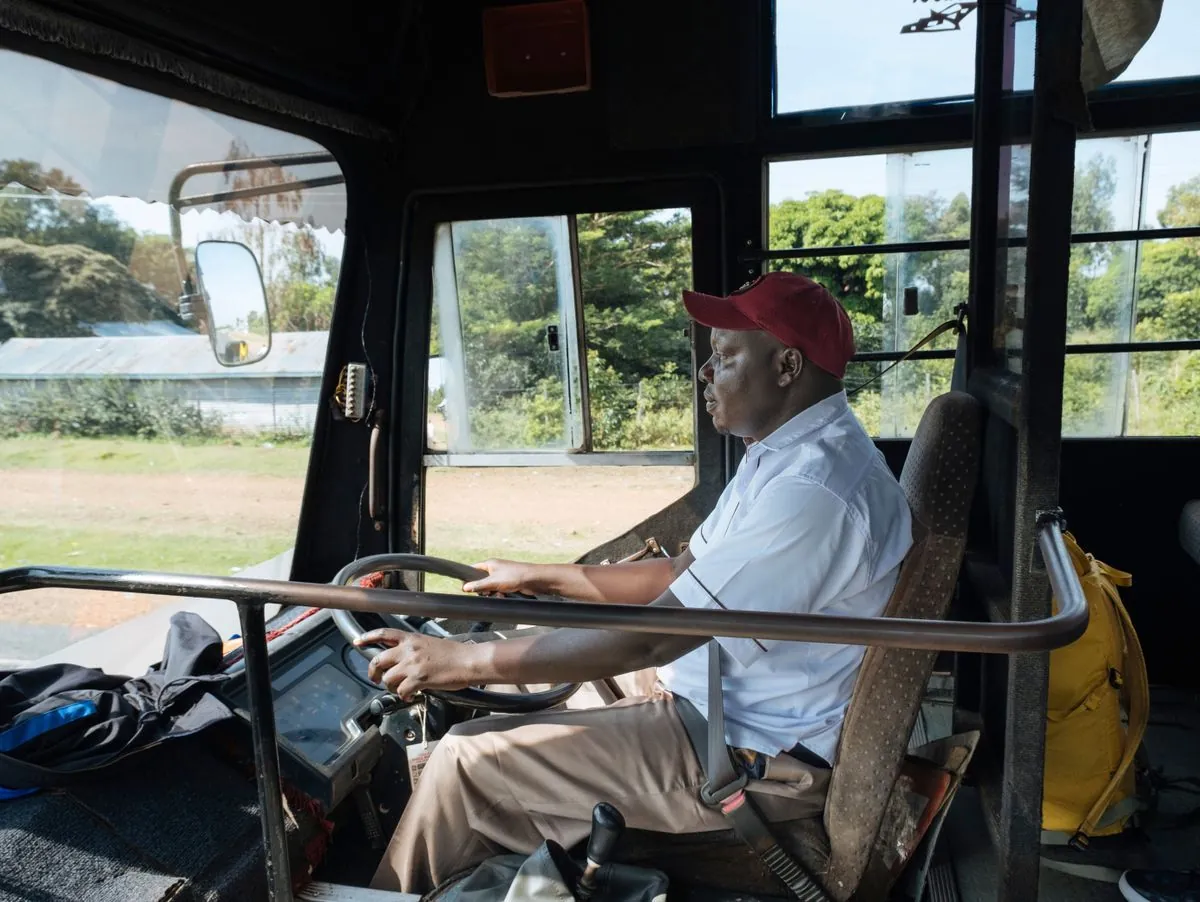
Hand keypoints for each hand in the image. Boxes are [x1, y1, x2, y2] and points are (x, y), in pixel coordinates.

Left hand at [354, 629, 479, 698]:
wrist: (468, 661)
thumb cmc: (454, 654)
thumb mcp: (429, 644)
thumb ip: (413, 650)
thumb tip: (401, 662)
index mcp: (411, 639)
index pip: (383, 634)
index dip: (367, 638)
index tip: (357, 642)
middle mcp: (408, 650)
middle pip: (378, 660)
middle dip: (373, 672)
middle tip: (376, 679)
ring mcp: (412, 665)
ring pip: (388, 678)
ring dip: (391, 687)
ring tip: (401, 689)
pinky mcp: (418, 679)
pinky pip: (401, 691)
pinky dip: (404, 697)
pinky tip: (411, 696)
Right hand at [462, 559, 536, 595]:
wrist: (533, 580)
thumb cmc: (514, 576)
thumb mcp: (493, 582)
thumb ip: (478, 585)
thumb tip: (465, 588)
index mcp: (490, 564)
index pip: (473, 569)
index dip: (468, 578)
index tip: (465, 588)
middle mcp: (495, 569)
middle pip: (481, 581)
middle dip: (483, 589)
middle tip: (487, 592)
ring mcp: (502, 576)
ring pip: (490, 587)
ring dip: (493, 593)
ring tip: (499, 594)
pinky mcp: (508, 583)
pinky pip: (499, 590)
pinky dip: (500, 594)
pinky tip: (504, 596)